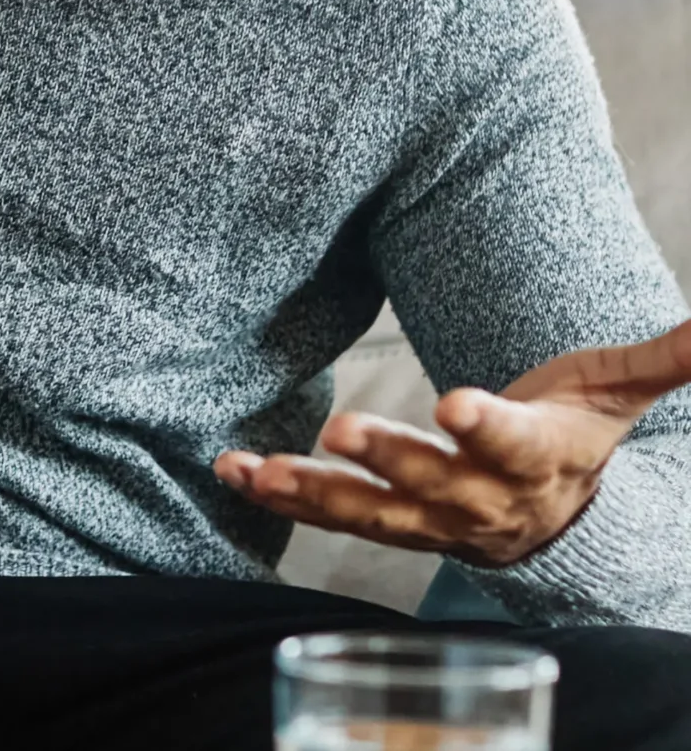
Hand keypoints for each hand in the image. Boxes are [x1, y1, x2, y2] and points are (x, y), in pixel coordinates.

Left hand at [217, 318, 690, 566]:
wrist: (557, 522)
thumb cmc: (574, 435)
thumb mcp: (613, 393)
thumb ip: (661, 359)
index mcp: (536, 460)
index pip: (514, 447)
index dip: (487, 429)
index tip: (454, 404)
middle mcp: (480, 499)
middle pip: (434, 486)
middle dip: (389, 461)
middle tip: (341, 429)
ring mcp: (429, 519)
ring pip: (371, 513)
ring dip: (313, 493)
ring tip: (259, 470)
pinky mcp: (385, 522)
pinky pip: (330, 515)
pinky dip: (280, 496)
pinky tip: (234, 471)